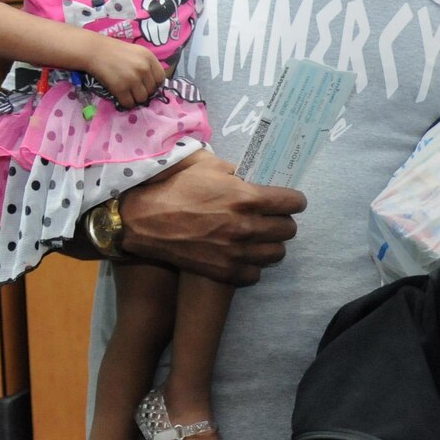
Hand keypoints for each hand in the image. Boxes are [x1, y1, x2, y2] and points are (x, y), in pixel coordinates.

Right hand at [84, 38, 165, 108]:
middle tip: (134, 89)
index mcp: (149, 57)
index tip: (146, 84)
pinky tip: (121, 96)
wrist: (93, 51)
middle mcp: (143, 68)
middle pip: (151, 90)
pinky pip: (129, 103)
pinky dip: (126, 103)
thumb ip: (147, 65)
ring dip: (135, 98)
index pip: (161, 78)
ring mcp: (132, 79)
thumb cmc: (114, 51)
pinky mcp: (120, 88)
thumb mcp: (136, 52)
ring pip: (142, 99)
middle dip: (144, 91)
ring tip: (128, 93)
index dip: (154, 83)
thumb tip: (154, 84)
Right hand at [118, 153, 304, 284]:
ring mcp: (237, 253)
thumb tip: (253, 175)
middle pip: (289, 230)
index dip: (293, 201)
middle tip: (270, 218)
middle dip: (283, 222)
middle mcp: (248, 227)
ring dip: (270, 244)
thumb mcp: (208, 165)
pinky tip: (241, 255)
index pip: (294, 203)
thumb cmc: (176, 188)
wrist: (145, 221)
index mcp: (248, 198)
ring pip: (277, 254)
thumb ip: (237, 170)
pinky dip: (251, 265)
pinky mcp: (225, 272)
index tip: (288, 201)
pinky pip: (255, 273)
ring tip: (258, 238)